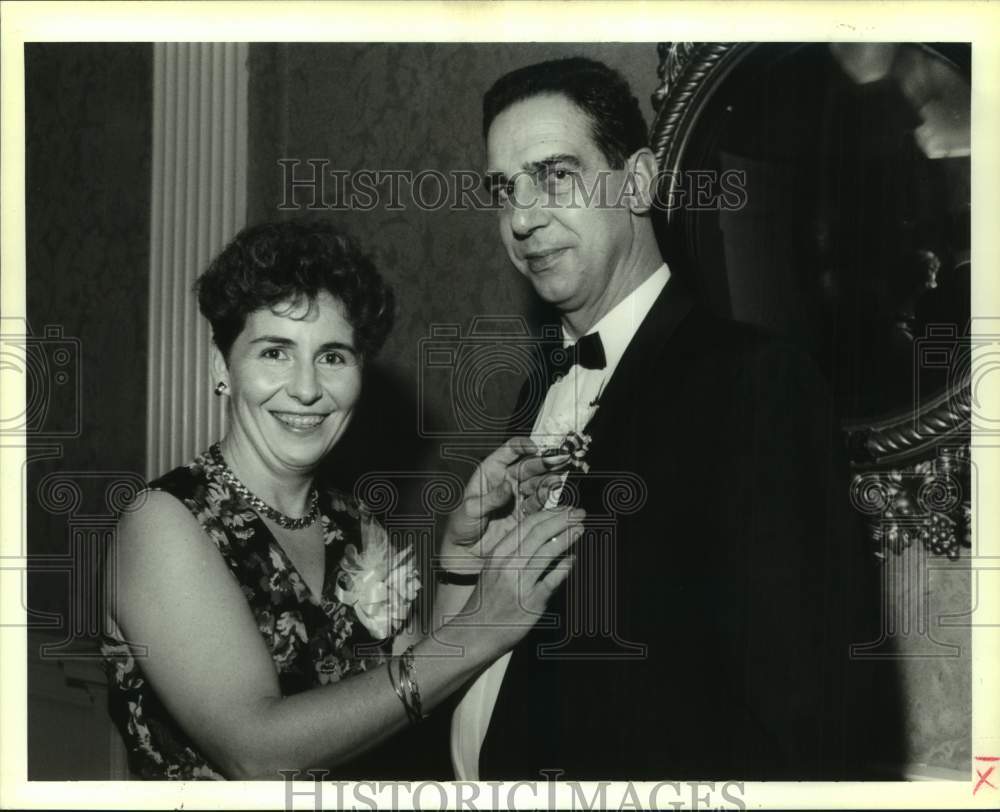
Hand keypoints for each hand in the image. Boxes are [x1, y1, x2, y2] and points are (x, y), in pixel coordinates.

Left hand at [440, 437, 568, 574]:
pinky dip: (546, 497)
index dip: (522, 446)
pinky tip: (551, 492)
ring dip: (548, 478)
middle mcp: (506, 480)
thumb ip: (491, 497)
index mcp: (490, 471)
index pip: (508, 451)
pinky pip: (538, 502)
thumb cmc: (461, 525)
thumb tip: (508, 485)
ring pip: (536, 482)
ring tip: (555, 479)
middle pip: (528, 465)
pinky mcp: (525, 512)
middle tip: (558, 459)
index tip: (535, 448)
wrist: (466, 551)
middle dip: (543, 461)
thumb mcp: (471, 509)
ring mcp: (517, 496)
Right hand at [451, 506, 584, 655]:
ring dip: (567, 537)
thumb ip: (513, 553)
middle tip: (579, 513)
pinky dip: (566, 566)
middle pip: (539, 534)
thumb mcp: (493, 570)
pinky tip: (573, 559)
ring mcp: (520, 584)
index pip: (526, 525)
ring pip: (548, 552)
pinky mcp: (531, 602)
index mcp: (497, 554)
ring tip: (580, 529)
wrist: (475, 633)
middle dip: (562, 520)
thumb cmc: (487, 601)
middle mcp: (507, 565)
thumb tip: (543, 536)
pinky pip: (553, 579)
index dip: (549, 514)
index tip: (564, 509)